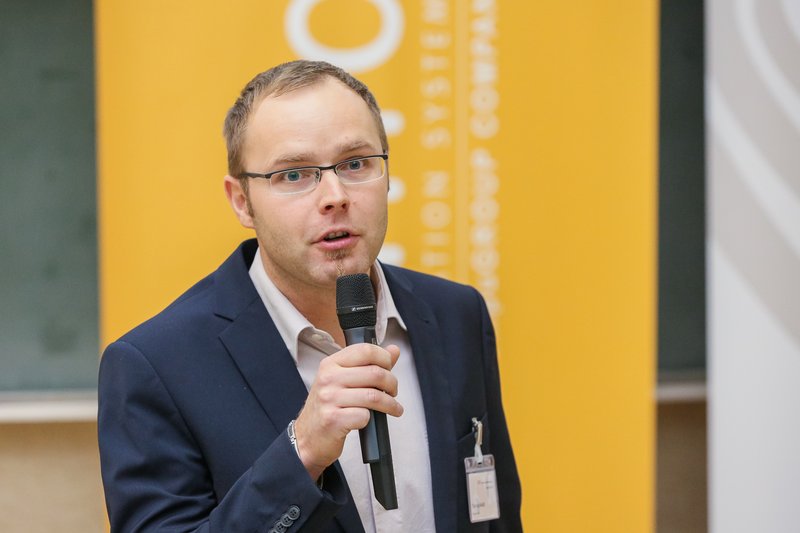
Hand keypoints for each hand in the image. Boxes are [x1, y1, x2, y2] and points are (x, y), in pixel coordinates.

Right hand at [293, 343, 401, 480]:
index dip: (384, 358)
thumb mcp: (343, 380)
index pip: (365, 350)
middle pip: (375, 373)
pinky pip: (364, 416)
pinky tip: (369, 421)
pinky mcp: (333, 420)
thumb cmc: (328, 407)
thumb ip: (369, 364)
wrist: (307, 437)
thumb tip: (394, 350)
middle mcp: (328, 378)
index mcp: (331, 364)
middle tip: (393, 391)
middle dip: (392, 383)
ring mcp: (329, 399)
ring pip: (373, 396)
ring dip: (390, 404)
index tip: (389, 368)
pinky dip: (372, 419)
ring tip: (393, 408)